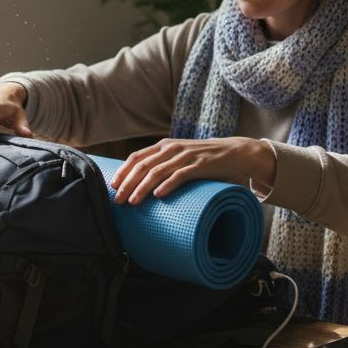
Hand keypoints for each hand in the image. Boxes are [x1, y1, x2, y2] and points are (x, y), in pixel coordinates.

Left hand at [108, 137, 273, 204]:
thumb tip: (143, 185)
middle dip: (127, 184)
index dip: (123, 171)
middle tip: (118, 200)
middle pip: (142, 166)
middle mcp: (172, 148)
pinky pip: (180, 175)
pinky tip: (159, 196)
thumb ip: (164, 165)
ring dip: (142, 188)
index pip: (136, 157)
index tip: (112, 186)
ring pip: (157, 172)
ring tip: (133, 202)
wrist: (235, 152)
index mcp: (164, 145)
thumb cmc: (204, 159)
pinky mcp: (200, 165)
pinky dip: (168, 185)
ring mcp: (186, 156)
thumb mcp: (181, 157)